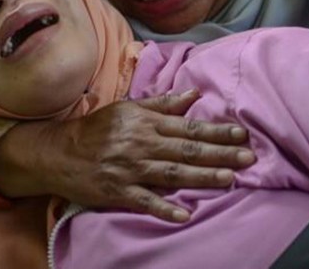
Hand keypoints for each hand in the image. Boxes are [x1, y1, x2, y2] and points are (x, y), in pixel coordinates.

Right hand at [0, 89, 254, 221]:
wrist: (60, 152)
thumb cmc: (97, 129)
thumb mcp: (128, 109)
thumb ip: (162, 104)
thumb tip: (193, 94)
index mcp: (146, 123)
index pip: (189, 126)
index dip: (217, 130)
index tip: (242, 133)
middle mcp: (141, 144)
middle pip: (187, 149)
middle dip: (220, 153)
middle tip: (248, 157)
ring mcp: (130, 169)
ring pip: (172, 173)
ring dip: (202, 177)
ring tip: (229, 179)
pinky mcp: (118, 191)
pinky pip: (144, 200)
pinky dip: (163, 208)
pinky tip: (184, 214)